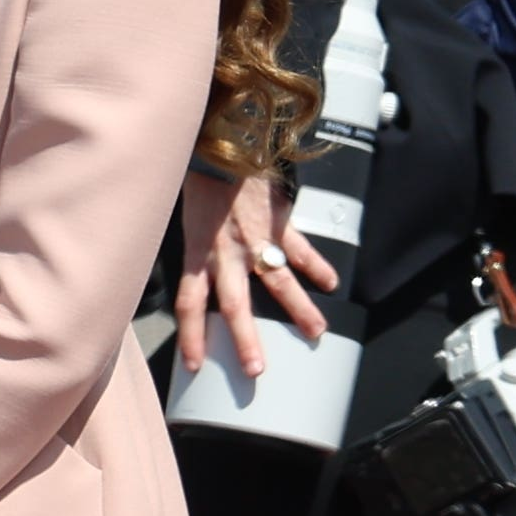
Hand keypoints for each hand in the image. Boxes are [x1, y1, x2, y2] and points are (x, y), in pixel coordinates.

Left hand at [171, 172, 334, 377]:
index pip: (189, 304)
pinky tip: (330, 284)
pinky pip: (299, 249)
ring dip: (298, 310)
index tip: (195, 365)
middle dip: (245, 339)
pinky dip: (316, 266)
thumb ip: (194, 253)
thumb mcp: (184, 223)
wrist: (218, 145)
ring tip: (316, 333)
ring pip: (277, 282)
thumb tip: (196, 280)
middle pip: (234, 305)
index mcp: (197, 254)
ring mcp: (254, 240)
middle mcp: (225, 253)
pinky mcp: (278, 223)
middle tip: (256, 369)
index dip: (191, 336)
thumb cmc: (197, 184)